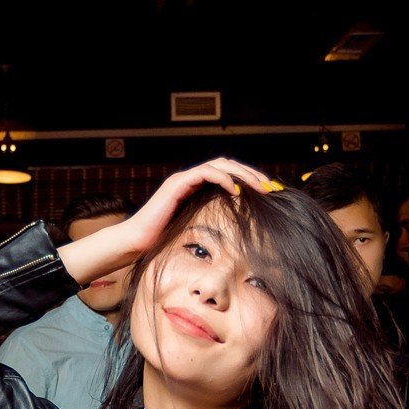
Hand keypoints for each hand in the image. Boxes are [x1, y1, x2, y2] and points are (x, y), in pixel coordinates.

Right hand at [122, 158, 277, 256]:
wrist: (136, 243)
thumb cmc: (160, 243)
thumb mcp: (193, 233)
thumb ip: (209, 225)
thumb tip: (235, 236)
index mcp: (196, 188)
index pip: (228, 176)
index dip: (249, 182)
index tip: (268, 194)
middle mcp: (191, 179)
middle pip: (228, 166)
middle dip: (252, 175)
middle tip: (271, 188)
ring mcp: (183, 179)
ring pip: (220, 165)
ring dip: (242, 174)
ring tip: (259, 187)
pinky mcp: (177, 184)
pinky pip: (205, 173)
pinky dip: (222, 178)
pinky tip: (235, 191)